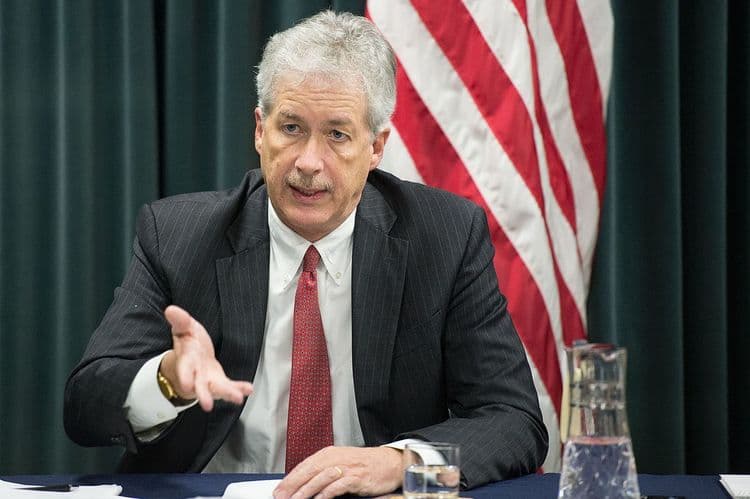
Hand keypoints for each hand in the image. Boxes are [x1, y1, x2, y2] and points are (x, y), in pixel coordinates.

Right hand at [160, 305, 253, 410]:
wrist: (194, 355)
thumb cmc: (189, 342)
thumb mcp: (184, 328)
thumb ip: (180, 321)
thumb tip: (171, 309)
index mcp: (186, 360)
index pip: (184, 368)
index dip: (185, 376)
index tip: (186, 385)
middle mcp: (196, 374)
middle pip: (199, 386)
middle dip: (203, 395)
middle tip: (207, 405)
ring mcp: (209, 380)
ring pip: (217, 389)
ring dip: (227, 393)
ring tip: (237, 398)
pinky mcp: (220, 382)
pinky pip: (230, 386)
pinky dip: (239, 388)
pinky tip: (248, 390)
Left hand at [273, 446, 401, 498]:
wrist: (388, 463)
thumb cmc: (364, 465)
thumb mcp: (341, 464)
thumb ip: (323, 471)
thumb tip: (302, 484)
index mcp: (330, 453)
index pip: (304, 466)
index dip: (290, 479)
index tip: (279, 490)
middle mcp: (336, 458)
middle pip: (309, 471)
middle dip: (293, 485)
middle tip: (281, 496)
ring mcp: (347, 467)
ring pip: (321, 478)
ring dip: (305, 490)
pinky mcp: (357, 477)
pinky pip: (338, 485)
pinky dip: (327, 493)